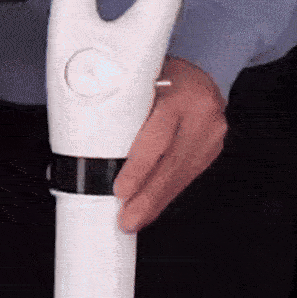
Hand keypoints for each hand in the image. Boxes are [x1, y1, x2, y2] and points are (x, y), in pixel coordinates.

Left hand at [113, 56, 227, 233]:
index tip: (121, 190)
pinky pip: (186, 177)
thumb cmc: (155, 76)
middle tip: (126, 221)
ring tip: (134, 221)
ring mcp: (212, 133)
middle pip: (172, 165)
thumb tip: (84, 145)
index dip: (139, 168)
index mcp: (181, 92)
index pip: (158, 136)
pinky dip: (165, 195)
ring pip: (180, 176)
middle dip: (146, 198)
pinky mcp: (211, 149)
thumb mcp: (138, 81)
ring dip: (155, 203)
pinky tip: (151, 209)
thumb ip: (120, 107)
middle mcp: (203, 113)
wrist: (191, 75)